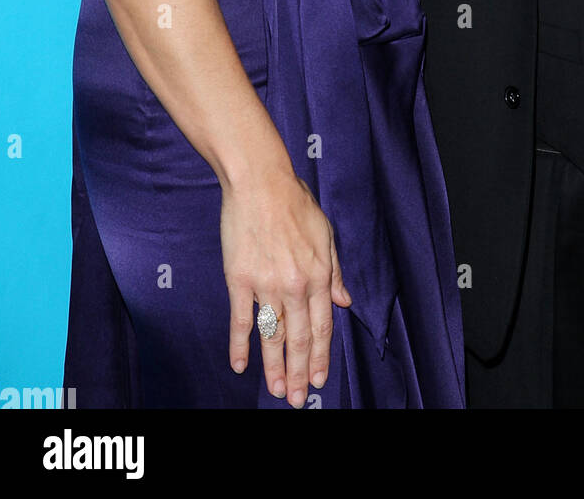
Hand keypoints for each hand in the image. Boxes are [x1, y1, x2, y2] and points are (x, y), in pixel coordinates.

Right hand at [221, 170, 351, 406]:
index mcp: (319, 274)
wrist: (260, 183)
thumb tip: (344, 301)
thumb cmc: (294, 202)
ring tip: (278, 391)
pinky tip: (240, 365)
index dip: (322, 356)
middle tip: (299, 400)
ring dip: (275, 367)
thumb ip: (335, 272)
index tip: (320, 379)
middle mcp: (295, 285)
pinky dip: (240, 345)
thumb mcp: (326, 233)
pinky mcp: (240, 280)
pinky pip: (241, 321)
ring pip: (273, 336)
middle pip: (299, 339)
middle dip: (300, 373)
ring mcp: (266, 285)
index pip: (322, 326)